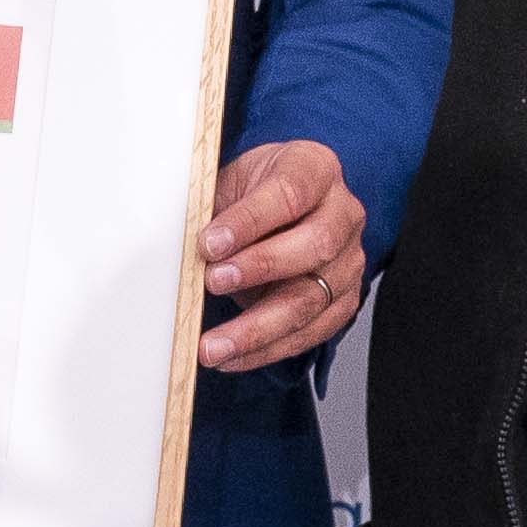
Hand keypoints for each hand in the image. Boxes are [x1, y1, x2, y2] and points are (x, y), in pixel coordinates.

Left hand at [195, 137, 367, 373]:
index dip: (249, 220)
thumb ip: (212, 211)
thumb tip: (177, 248)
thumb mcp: (231, 184)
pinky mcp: (344, 301)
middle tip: (212, 282)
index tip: (209, 243)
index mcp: (315, 169)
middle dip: (260, 267)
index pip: (289, 193)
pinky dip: (266, 349)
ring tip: (213, 346)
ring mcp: (349, 260)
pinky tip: (232, 357)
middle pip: (314, 245)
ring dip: (258, 327)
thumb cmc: (253, 194)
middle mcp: (344, 214)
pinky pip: (309, 333)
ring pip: (311, 299)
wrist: (281, 211)